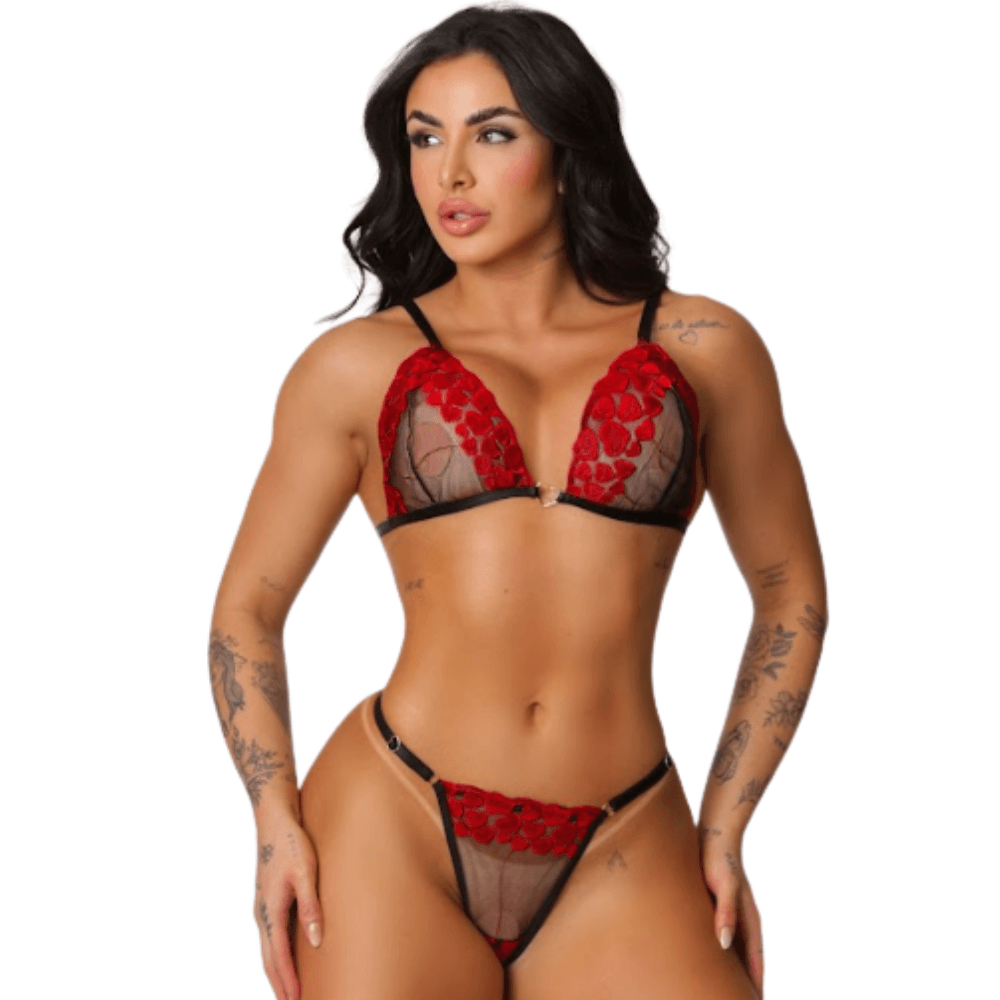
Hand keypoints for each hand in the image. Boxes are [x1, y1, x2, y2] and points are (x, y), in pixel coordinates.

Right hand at [253, 812, 323, 999]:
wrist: (273, 819)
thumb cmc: (292, 842)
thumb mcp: (306, 872)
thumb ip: (311, 906)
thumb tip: (315, 941)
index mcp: (271, 911)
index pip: (278, 957)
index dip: (288, 982)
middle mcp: (262, 914)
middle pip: (269, 960)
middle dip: (280, 985)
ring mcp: (261, 908)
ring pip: (267, 950)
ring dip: (276, 973)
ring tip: (288, 991)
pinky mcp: (265, 901)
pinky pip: (270, 937)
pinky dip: (276, 956)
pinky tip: (285, 958)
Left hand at [700, 834, 763, 997]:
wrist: (712, 835)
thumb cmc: (717, 860)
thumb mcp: (724, 886)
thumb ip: (726, 913)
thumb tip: (725, 944)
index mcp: (749, 920)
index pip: (756, 960)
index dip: (756, 982)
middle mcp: (743, 921)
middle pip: (748, 960)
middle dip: (746, 981)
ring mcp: (732, 915)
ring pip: (735, 951)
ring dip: (734, 970)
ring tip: (726, 988)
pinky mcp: (718, 907)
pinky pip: (723, 937)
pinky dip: (722, 953)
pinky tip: (712, 959)